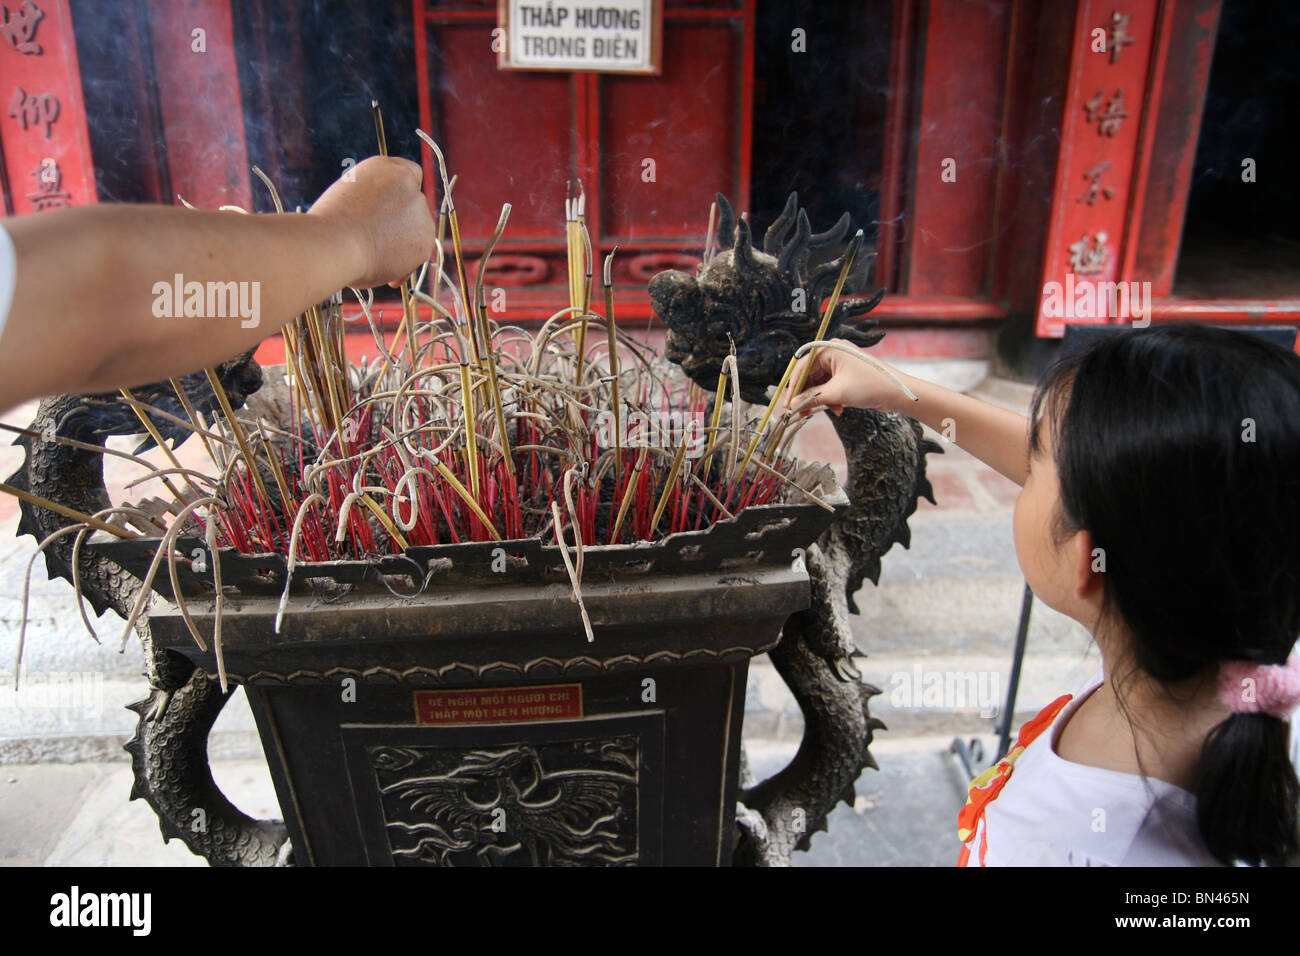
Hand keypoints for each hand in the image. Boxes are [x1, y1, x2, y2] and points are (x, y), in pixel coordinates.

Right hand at [307, 156, 433, 288]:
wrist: (335, 243)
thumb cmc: (330, 226)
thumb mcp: (349, 200)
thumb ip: (373, 203)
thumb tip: (382, 220)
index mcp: (384, 168)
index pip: (408, 173)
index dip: (400, 196)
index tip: (389, 212)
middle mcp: (407, 184)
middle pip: (413, 206)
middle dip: (401, 224)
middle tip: (380, 242)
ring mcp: (419, 210)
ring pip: (417, 231)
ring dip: (403, 245)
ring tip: (377, 260)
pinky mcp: (425, 238)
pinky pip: (418, 254)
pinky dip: (405, 266)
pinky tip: (388, 276)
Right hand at [784, 338, 911, 416]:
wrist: (898, 393)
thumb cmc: (871, 385)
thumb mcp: (837, 393)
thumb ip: (812, 398)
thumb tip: (794, 404)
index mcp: (830, 349)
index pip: (802, 367)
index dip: (793, 387)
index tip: (787, 404)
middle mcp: (834, 353)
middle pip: (810, 376)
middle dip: (806, 395)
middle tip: (799, 412)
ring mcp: (841, 364)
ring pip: (819, 383)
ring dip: (820, 399)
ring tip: (823, 411)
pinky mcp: (847, 375)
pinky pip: (830, 387)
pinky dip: (830, 399)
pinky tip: (838, 409)